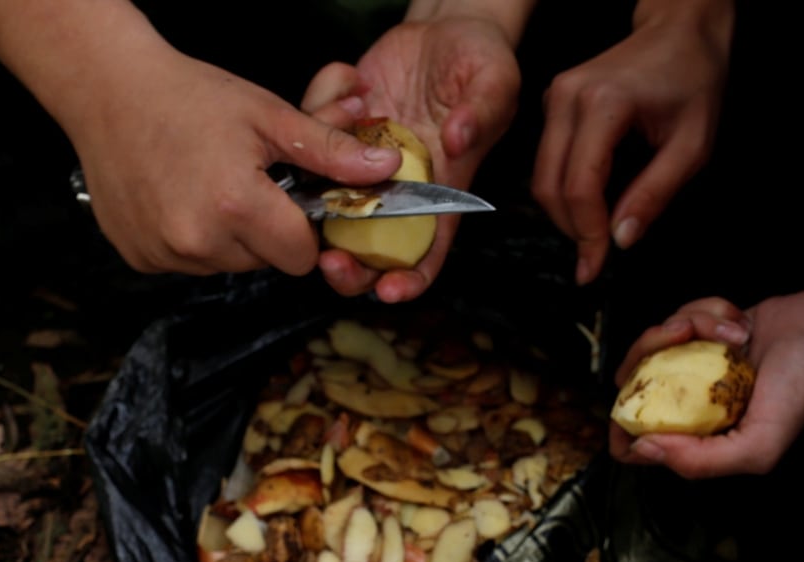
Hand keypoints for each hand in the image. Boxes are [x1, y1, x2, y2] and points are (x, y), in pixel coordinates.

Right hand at [66, 47, 403, 275]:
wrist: (109, 91)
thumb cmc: (190, 96)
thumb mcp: (268, 116)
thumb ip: (330, 151)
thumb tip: (386, 168)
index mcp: (237, 206)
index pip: (300, 256)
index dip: (301, 228)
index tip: (287, 197)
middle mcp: (198, 240)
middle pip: (264, 263)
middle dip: (265, 231)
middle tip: (244, 182)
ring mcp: (164, 253)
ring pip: (226, 265)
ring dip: (228, 237)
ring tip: (209, 186)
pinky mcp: (140, 258)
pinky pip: (187, 263)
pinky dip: (190, 239)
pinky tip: (177, 197)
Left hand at [301, 13, 521, 301]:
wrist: (444, 29)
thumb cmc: (479, 63)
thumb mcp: (495, 82)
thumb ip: (483, 112)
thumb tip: (459, 141)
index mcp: (439, 192)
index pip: (425, 252)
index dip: (408, 280)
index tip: (388, 290)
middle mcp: (395, 188)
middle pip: (365, 249)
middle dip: (346, 266)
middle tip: (328, 258)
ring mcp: (359, 164)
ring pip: (324, 202)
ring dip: (318, 182)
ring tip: (345, 116)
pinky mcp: (335, 132)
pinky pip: (308, 138)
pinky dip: (317, 109)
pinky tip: (351, 82)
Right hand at [532, 1, 731, 282]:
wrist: (679, 32)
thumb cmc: (693, 81)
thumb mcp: (692, 145)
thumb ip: (655, 193)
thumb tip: (621, 239)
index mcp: (605, 104)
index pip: (580, 185)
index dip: (586, 232)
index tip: (598, 264)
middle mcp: (568, 98)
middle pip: (549, 184)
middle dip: (571, 229)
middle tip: (593, 260)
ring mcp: (555, 97)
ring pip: (542, 176)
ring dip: (565, 214)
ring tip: (595, 235)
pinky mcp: (553, 102)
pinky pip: (547, 160)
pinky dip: (565, 190)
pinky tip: (592, 203)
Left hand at [608, 266, 803, 476]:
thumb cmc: (803, 393)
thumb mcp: (757, 447)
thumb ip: (699, 461)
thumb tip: (642, 449)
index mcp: (697, 438)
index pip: (634, 444)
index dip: (621, 427)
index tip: (630, 402)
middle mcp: (690, 404)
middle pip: (631, 382)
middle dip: (651, 350)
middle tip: (686, 336)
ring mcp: (695, 365)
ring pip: (655, 342)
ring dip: (687, 324)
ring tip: (732, 330)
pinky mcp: (706, 330)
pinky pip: (681, 314)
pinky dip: (706, 310)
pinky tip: (739, 320)